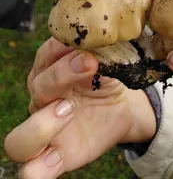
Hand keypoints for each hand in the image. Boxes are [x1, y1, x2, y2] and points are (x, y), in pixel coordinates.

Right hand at [4, 38, 155, 178]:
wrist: (119, 106)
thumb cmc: (106, 78)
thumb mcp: (109, 62)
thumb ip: (103, 53)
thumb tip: (103, 41)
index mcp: (51, 68)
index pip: (47, 54)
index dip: (64, 48)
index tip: (90, 47)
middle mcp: (41, 97)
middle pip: (37, 87)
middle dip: (62, 74)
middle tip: (89, 66)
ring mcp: (43, 129)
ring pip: (18, 139)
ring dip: (42, 125)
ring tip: (68, 110)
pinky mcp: (53, 157)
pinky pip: (31, 172)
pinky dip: (38, 169)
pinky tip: (56, 157)